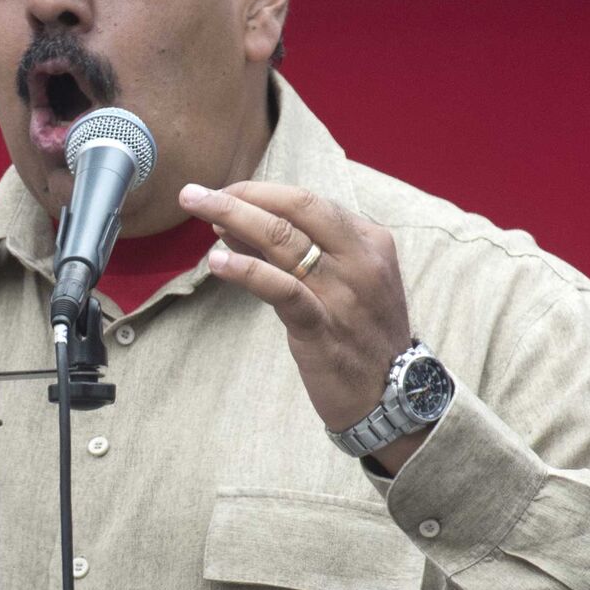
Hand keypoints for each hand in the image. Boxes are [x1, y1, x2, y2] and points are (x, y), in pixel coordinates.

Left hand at [178, 182, 425, 471]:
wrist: (394, 395)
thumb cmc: (360, 334)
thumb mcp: (342, 282)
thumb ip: (295, 252)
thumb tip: (233, 224)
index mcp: (369, 241)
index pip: (308, 202)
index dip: (260, 193)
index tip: (224, 194)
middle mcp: (360, 259)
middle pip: (296, 209)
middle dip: (242, 195)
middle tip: (197, 194)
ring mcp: (343, 292)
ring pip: (284, 240)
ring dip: (233, 218)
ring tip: (195, 208)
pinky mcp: (323, 327)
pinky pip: (282, 289)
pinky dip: (247, 269)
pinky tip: (217, 261)